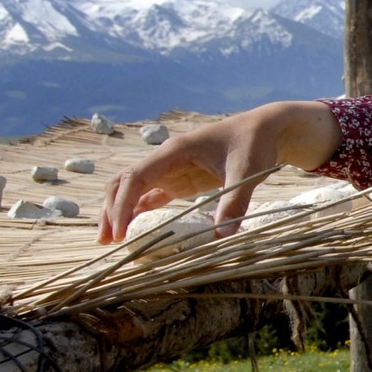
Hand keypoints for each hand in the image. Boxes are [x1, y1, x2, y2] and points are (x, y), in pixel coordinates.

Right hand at [97, 101, 341, 243]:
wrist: (265, 130)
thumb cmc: (254, 145)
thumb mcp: (247, 172)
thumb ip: (235, 202)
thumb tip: (222, 236)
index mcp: (174, 151)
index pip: (135, 177)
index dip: (122, 204)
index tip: (120, 231)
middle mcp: (165, 159)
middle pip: (124, 183)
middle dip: (111, 210)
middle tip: (107, 241)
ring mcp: (171, 170)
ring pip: (133, 190)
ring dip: (120, 211)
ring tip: (113, 240)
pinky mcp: (180, 180)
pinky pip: (151, 196)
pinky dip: (138, 212)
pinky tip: (133, 232)